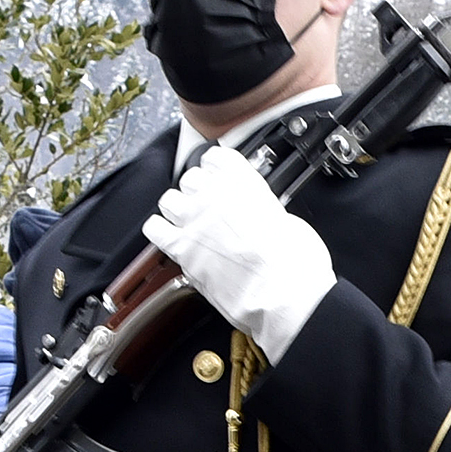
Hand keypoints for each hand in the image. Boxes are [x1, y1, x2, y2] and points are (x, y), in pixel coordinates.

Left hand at [143, 143, 335, 357]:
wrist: (284, 294)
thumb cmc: (296, 263)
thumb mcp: (289, 220)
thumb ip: (264, 211)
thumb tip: (258, 218)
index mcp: (244, 182)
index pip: (216, 158)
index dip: (215, 169)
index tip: (218, 178)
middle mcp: (215, 195)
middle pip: (191, 178)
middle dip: (197, 192)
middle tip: (208, 209)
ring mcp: (195, 220)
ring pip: (169, 199)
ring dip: (177, 209)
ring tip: (188, 223)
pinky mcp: (182, 248)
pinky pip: (154, 229)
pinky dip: (159, 231)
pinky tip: (168, 237)